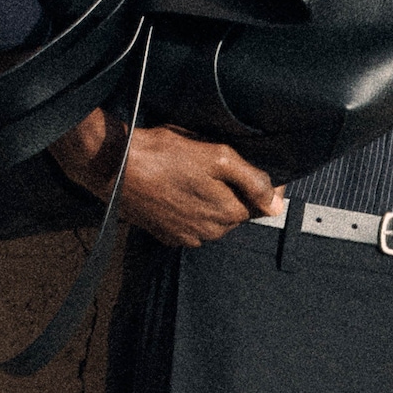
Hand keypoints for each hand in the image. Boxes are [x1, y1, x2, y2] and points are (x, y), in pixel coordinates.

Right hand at [49, 109, 279, 247]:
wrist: (114, 166)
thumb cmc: (164, 155)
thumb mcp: (217, 157)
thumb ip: (253, 181)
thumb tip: (277, 205)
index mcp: (228, 214)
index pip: (258, 203)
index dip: (256, 183)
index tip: (243, 164)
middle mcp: (210, 233)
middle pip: (234, 210)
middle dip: (228, 190)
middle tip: (208, 164)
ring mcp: (186, 236)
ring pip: (211, 216)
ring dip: (207, 198)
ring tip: (189, 174)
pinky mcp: (166, 234)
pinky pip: (189, 222)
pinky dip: (187, 207)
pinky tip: (175, 188)